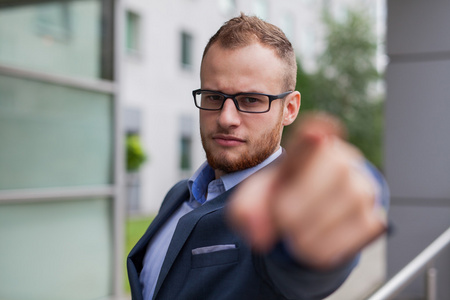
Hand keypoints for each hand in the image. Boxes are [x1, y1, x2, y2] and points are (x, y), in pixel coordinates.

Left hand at [227, 112, 386, 268]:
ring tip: (297, 231)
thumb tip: (259, 234)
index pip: (313, 133)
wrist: (308, 215)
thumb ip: (245, 210)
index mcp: (308, 148)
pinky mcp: (374, 218)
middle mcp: (341, 161)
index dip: (315, 133)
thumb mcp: (255, 198)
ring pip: (326, 219)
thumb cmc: (280, 197)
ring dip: (301, 236)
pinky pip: (343, 244)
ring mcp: (362, 189)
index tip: (316, 133)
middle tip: (281, 217)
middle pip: (306, 191)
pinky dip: (321, 252)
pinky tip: (315, 241)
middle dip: (286, 213)